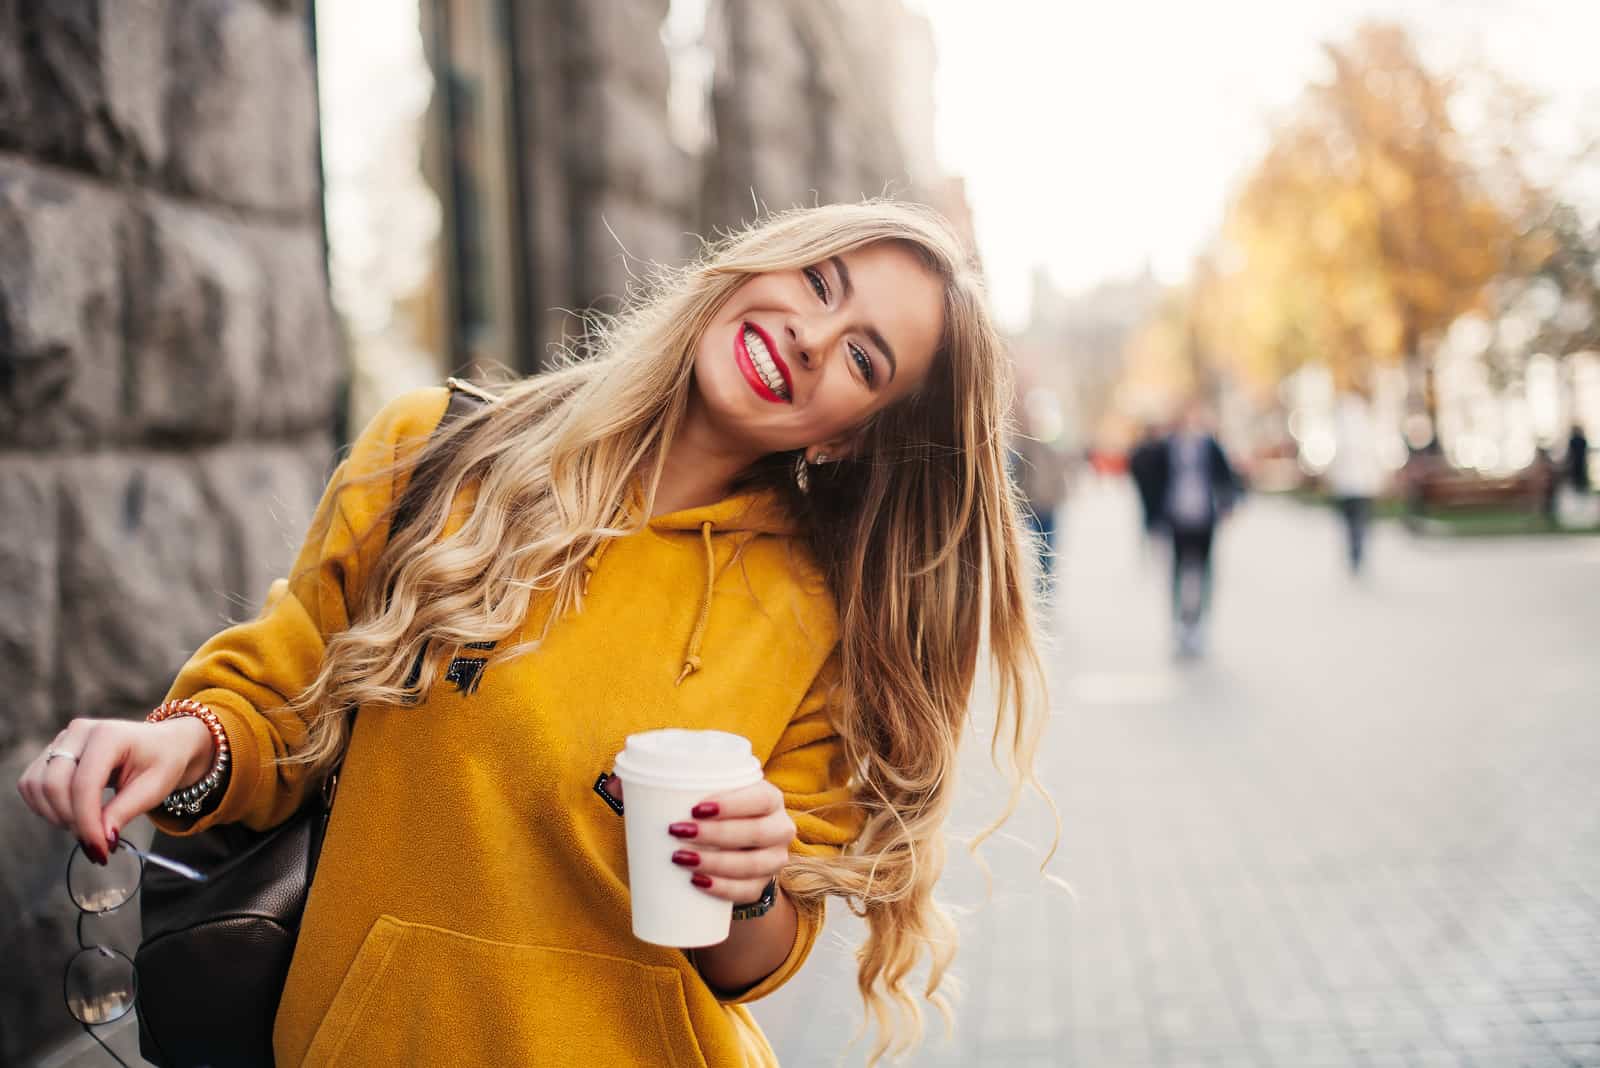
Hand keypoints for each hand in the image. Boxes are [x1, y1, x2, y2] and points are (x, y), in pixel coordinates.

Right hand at [16, 717, 213, 862]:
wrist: (164, 744)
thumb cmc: (162, 763)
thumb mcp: (154, 789)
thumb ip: (124, 812)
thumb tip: (102, 840)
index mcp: (109, 735)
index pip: (84, 784)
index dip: (87, 822)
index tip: (101, 850)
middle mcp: (80, 731)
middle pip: (53, 785)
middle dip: (71, 822)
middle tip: (96, 843)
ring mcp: (62, 740)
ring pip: (36, 786)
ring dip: (55, 816)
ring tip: (86, 827)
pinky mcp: (52, 752)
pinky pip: (31, 784)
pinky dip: (45, 807)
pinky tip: (71, 816)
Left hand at [611, 777, 794, 903]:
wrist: (729, 851)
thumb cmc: (708, 817)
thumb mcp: (691, 798)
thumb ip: (654, 786)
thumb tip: (614, 782)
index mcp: (767, 797)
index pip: (760, 797)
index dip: (733, 803)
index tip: (695, 808)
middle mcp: (779, 827)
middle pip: (758, 833)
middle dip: (718, 834)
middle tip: (678, 833)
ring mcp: (773, 860)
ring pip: (754, 865)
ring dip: (718, 862)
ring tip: (681, 859)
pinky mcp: (760, 887)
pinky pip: (747, 892)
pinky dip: (723, 889)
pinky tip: (699, 883)